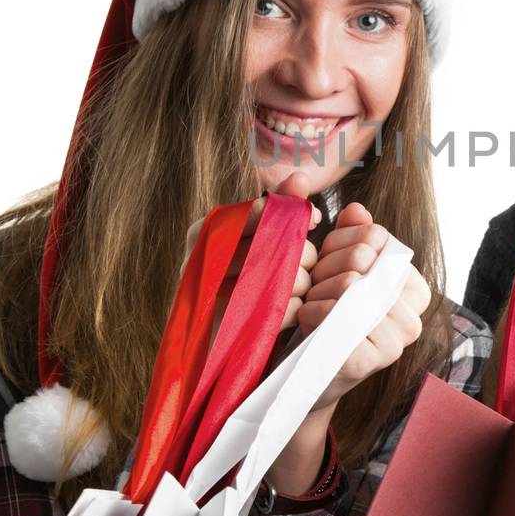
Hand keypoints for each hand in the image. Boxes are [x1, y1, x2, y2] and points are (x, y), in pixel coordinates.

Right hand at [179, 171, 319, 328]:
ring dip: (300, 281)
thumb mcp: (261, 236)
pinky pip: (276, 311)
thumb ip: (281, 204)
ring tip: (301, 283)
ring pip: (277, 278)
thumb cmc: (247, 275)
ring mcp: (211, 296)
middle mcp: (201, 260)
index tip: (313, 219)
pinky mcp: (230, 327)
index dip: (289, 215)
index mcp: (205, 231)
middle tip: (309, 259)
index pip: (254, 212)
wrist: (227, 339)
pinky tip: (296, 304)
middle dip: (301, 252)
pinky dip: (293, 306)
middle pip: (269, 245)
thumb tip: (300, 176)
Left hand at [265, 203, 430, 493]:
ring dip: (318, 290)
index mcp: (413, 286)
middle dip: (328, 266)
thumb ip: (354, 234)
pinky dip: (313, 314)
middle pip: (363, 258)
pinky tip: (308, 319)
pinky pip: (336, 318)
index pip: (378, 237)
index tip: (328, 256)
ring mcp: (397, 342)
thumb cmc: (326, 314)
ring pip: (349, 286)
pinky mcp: (372, 362)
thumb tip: (357, 210)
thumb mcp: (338, 266)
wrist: (307, 372)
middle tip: (315, 284)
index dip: (344, 240)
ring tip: (311, 301)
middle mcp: (414, 314)